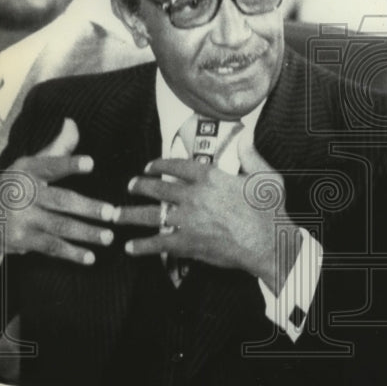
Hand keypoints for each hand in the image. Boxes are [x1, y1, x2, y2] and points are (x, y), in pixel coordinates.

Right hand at [0, 119, 116, 264]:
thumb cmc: (15, 188)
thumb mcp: (29, 165)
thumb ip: (56, 148)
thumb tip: (72, 122)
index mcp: (28, 170)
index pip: (51, 164)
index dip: (70, 163)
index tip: (90, 163)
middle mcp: (23, 193)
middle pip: (62, 200)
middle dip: (89, 208)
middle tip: (112, 213)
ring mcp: (21, 218)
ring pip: (60, 225)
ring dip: (86, 233)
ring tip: (109, 237)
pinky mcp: (21, 239)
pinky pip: (52, 246)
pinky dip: (72, 253)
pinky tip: (91, 258)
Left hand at [115, 138, 300, 293]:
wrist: (270, 243)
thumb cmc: (270, 211)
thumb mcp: (266, 176)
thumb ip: (251, 155)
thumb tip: (243, 138)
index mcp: (211, 177)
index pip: (177, 165)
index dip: (159, 163)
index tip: (149, 165)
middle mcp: (194, 196)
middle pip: (158, 187)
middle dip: (140, 186)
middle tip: (130, 186)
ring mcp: (188, 220)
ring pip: (151, 214)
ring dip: (130, 214)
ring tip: (116, 214)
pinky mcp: (188, 243)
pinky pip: (159, 244)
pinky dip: (142, 247)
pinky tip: (130, 247)